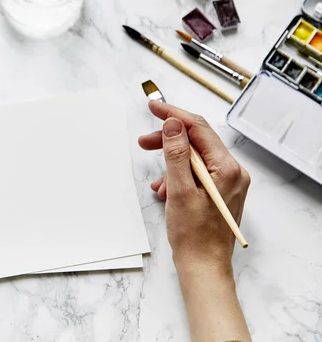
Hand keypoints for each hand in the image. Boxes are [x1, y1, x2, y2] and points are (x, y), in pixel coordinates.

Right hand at [138, 101, 249, 272]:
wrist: (204, 267)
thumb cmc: (194, 235)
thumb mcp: (179, 190)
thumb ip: (176, 154)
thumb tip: (173, 124)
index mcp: (226, 168)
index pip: (198, 129)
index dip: (173, 115)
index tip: (153, 107)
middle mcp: (231, 172)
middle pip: (196, 142)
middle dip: (168, 141)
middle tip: (143, 142)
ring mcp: (226, 183)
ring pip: (194, 159)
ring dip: (171, 164)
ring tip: (156, 181)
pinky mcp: (219, 192)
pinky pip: (195, 174)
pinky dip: (177, 177)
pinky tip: (165, 191)